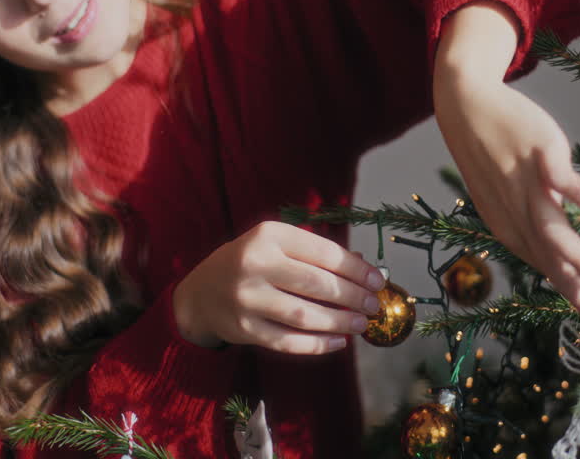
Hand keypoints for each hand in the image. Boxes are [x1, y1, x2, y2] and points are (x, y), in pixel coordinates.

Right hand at [172, 221, 386, 353]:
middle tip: (374, 306)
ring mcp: (247, 298)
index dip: (356, 269)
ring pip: (304, 315)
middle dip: (353, 297)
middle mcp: (255, 264)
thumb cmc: (249, 262)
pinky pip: (288, 341)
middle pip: (317, 284)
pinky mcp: (243, 329)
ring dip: (339, 322)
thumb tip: (365, 266)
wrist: (200, 292)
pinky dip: (317, 344)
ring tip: (361, 325)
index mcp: (268, 235)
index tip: (378, 281)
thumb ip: (315, 252)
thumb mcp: (276, 244)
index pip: (324, 252)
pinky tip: (338, 342)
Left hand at [432, 2, 579, 340]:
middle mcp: (518, 216)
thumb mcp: (510, 201)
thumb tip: (564, 259)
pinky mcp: (538, 154)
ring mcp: (527, 185)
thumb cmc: (496, 158)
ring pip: (552, 231)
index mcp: (512, 231)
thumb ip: (536, 230)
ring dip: (579, 260)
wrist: (465, 109)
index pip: (550, 274)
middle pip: (552, 263)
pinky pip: (560, 179)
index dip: (579, 303)